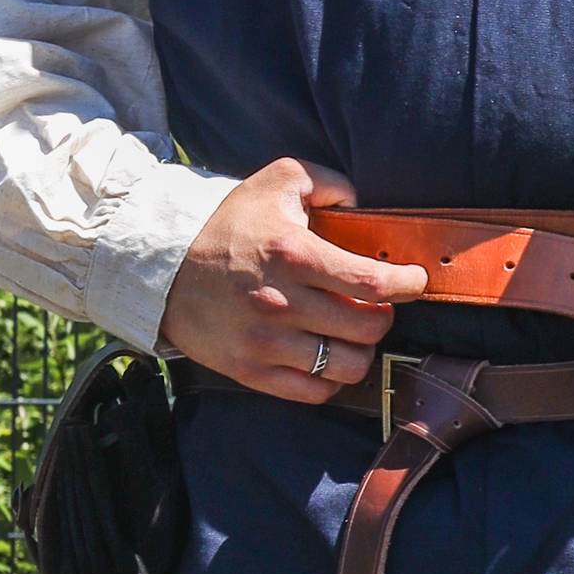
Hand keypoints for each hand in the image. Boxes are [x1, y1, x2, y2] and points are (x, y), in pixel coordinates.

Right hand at [156, 158, 427, 402]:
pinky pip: (315, 391)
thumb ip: (327, 182)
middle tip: (374, 306)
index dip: (407, 284)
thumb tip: (362, 203)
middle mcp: (282, 302)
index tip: (413, 281)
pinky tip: (326, 357)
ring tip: (350, 333)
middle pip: (369, 328)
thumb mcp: (276, 181)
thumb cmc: (227, 224)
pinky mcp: (250, 370)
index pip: (374, 282)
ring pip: (348, 366)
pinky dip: (331, 379)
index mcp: (294, 254)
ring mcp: (265, 341)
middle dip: (383, 316)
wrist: (160, 268)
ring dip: (360, 350)